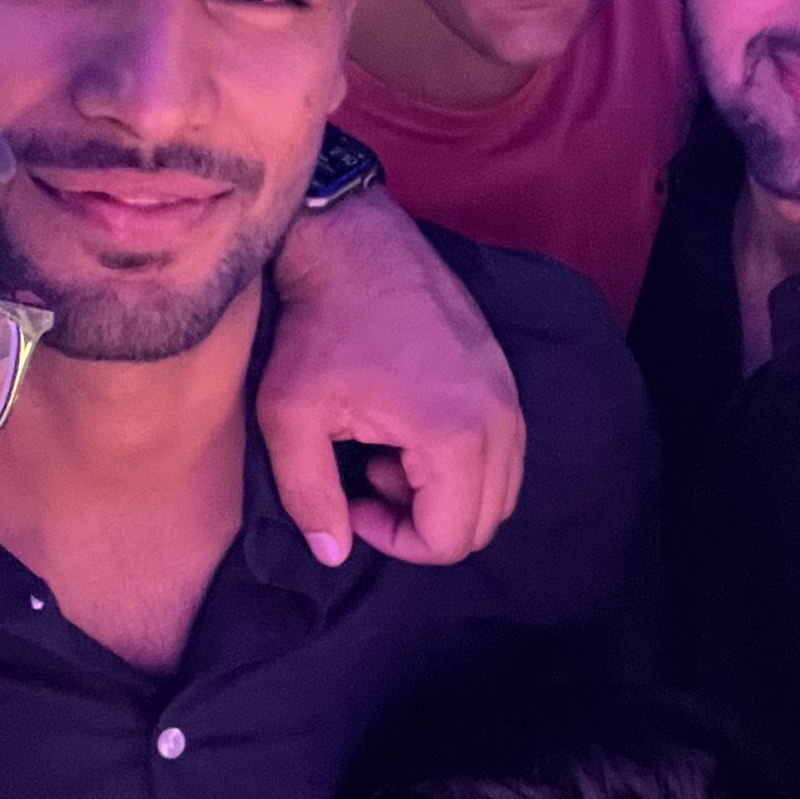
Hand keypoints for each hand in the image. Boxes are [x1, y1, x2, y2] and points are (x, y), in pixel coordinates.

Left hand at [261, 187, 527, 566]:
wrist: (354, 244)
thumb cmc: (319, 327)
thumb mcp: (289, 417)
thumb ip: (309, 497)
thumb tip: (335, 554)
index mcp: (455, 437)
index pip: (449, 541)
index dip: (394, 541)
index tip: (352, 500)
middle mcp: (500, 421)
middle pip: (482, 524)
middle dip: (421, 521)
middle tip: (368, 481)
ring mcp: (510, 396)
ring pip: (498, 491)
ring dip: (442, 493)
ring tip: (385, 455)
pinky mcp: (505, 377)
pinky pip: (503, 453)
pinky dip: (460, 463)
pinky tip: (406, 428)